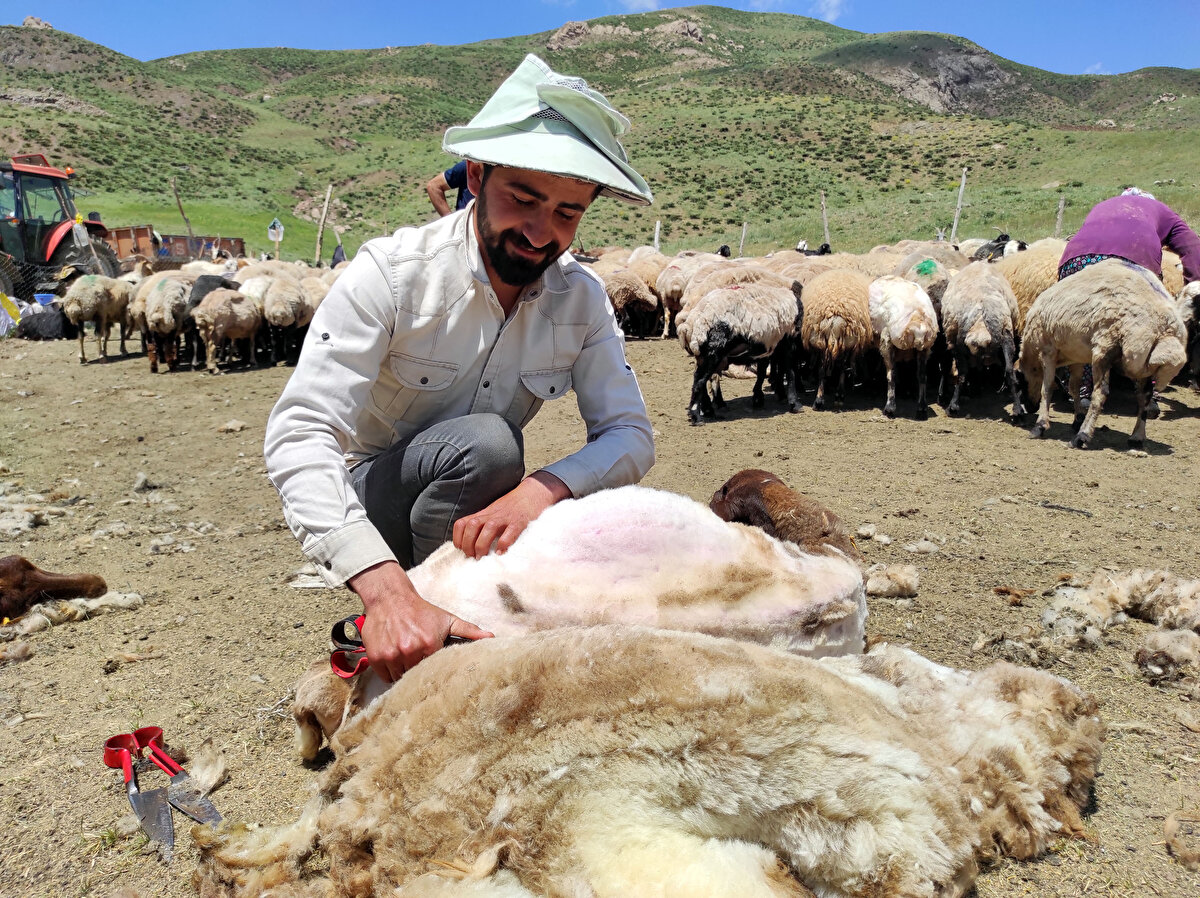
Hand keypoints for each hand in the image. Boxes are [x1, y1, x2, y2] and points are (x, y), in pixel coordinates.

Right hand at [347, 560, 491, 681]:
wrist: (390, 598)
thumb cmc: (420, 610)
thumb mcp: (446, 619)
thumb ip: (468, 631)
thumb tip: (491, 638)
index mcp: (429, 644)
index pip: (435, 671)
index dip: (435, 671)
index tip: (435, 669)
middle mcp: (409, 651)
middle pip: (417, 677)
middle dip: (419, 673)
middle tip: (419, 664)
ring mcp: (391, 655)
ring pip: (400, 678)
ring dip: (404, 673)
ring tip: (407, 660)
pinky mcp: (377, 657)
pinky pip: (386, 676)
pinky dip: (390, 672)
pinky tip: (395, 660)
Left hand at [452, 471, 570, 558]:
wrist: (533, 492)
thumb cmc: (513, 506)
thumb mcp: (494, 512)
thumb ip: (484, 524)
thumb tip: (473, 544)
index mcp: (484, 514)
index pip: (463, 523)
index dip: (458, 537)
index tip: (461, 549)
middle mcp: (492, 515)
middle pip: (472, 526)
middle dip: (468, 544)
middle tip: (472, 556)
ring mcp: (506, 517)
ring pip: (488, 529)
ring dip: (481, 545)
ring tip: (482, 557)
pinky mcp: (520, 521)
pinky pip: (509, 533)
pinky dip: (503, 544)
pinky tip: (501, 553)